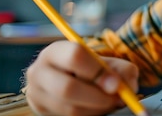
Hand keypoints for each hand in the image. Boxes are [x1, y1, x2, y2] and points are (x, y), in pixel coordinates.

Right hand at [24, 40, 139, 115]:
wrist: (74, 81)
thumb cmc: (94, 70)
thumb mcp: (110, 64)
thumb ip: (123, 71)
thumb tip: (125, 88)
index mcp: (55, 51)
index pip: (75, 56)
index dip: (98, 71)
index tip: (116, 84)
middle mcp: (38, 71)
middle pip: (67, 88)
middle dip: (97, 97)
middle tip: (116, 99)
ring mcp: (36, 94)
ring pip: (69, 108)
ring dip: (96, 109)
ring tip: (110, 103)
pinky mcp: (39, 111)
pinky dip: (89, 115)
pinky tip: (96, 108)